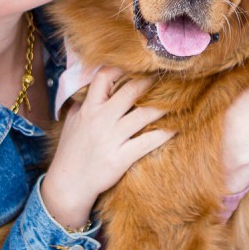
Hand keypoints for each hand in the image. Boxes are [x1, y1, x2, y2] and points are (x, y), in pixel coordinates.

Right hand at [42, 67, 173, 228]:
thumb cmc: (71, 152)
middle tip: (169, 76)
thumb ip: (84, 103)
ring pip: (144, 115)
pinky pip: (148, 142)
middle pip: (131, 91)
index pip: (104, 77)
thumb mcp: (72, 122)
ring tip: (180, 97)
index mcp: (89, 108)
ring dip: (164, 105)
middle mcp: (101, 120)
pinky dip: (165, 133)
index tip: (138, 65)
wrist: (68, 184)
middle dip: (151, 81)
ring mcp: (112, 139)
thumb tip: (93, 85)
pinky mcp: (121, 158)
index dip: (122, 67)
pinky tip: (177, 127)